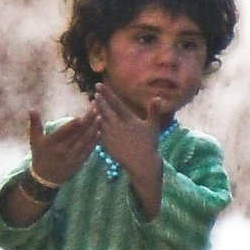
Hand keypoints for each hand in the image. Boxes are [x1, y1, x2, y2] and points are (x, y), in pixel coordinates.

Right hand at [24, 111, 97, 189]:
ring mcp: (72, 157)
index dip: (74, 124)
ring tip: (100, 118)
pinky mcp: (79, 162)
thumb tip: (31, 108)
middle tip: (96, 110)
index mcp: (51, 143)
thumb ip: (35, 123)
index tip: (82, 115)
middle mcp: (63, 150)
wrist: (45, 178)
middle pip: (78, 134)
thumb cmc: (40, 155)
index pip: (64, 132)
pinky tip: (99, 132)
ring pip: (85, 141)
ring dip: (93, 129)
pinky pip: (88, 150)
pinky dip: (94, 141)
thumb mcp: (34, 140)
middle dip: (88, 121)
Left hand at [91, 84, 167, 215]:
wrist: (141, 163)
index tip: (99, 85)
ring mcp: (111, 135)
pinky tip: (92, 120)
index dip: (107, 93)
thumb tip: (157, 97)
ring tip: (92, 103)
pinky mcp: (106, 144)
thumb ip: (153, 111)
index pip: (115, 103)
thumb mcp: (153, 126)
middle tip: (95, 92)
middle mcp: (118, 126)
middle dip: (99, 100)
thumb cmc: (149, 144)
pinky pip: (98, 132)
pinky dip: (95, 124)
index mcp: (128, 119)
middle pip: (105, 110)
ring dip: (96, 111)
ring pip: (100, 120)